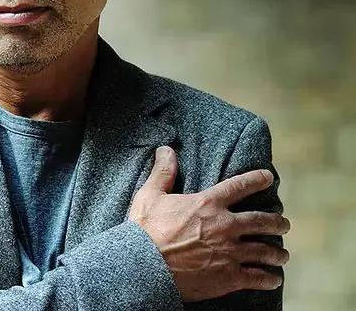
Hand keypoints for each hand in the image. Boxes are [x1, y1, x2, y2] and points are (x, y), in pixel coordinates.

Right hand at [128, 146, 289, 302]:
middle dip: (276, 222)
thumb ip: (163, 172)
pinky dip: (267, 278)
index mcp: (208, 204)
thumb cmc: (146, 230)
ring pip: (262, 251)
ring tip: (283, 255)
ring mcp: (229, 253)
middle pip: (259, 221)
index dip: (256, 179)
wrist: (144, 268)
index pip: (239, 186)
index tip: (269, 177)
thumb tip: (165, 149)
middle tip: (285, 224)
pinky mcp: (228, 278)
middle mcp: (224, 226)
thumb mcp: (150, 195)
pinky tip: (274, 279)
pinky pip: (255, 277)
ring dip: (276, 253)